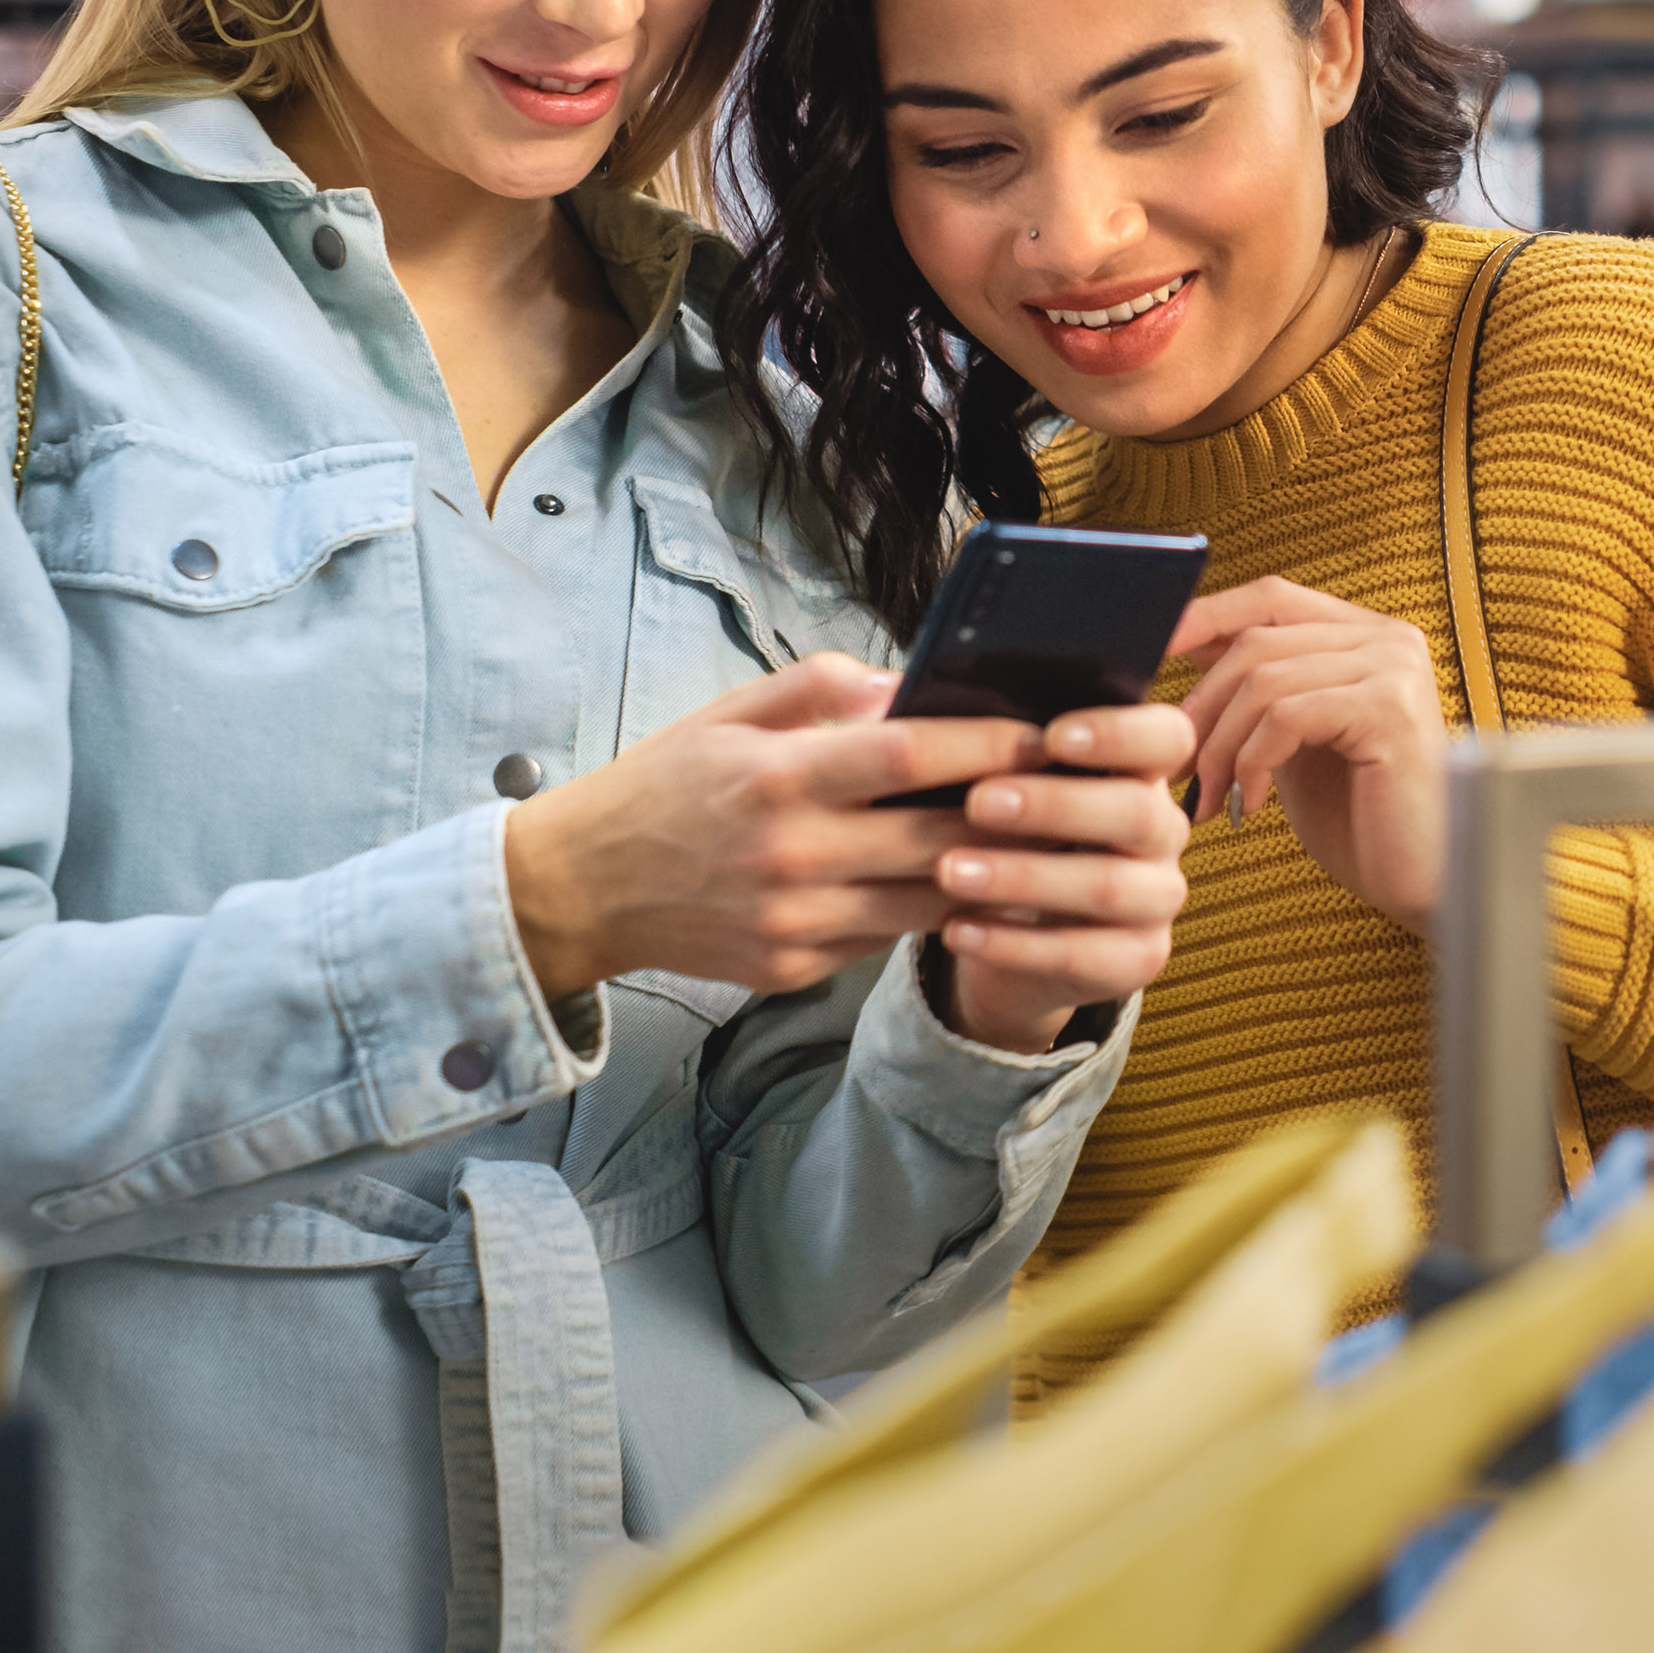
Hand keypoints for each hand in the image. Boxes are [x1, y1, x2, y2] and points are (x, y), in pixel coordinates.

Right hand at [499, 653, 1071, 1020]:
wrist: (582, 888)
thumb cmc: (666, 784)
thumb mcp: (730, 713)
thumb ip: (822, 687)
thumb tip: (910, 685)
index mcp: (777, 778)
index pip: (906, 757)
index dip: (985, 745)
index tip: (1042, 731)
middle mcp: (791, 856)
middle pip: (936, 840)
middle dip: (1013, 816)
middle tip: (1072, 792)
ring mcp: (794, 922)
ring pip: (927, 904)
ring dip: (990, 874)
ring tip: (1043, 843)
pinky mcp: (793, 967)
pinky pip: (886, 938)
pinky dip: (931, 912)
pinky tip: (974, 887)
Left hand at [927, 699, 1196, 1053]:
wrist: (1008, 929)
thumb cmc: (999, 828)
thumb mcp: (1000, 780)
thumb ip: (991, 741)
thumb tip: (923, 700)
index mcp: (1141, 768)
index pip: (1168, 737)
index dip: (1120, 732)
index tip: (1051, 735)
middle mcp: (1163, 830)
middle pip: (1139, 812)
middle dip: (1056, 805)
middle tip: (978, 802)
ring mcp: (1158, 898)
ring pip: (1110, 886)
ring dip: (1026, 876)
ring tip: (950, 871)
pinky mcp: (1138, 961)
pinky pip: (1085, 956)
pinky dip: (1015, 945)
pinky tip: (955, 928)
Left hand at [1171, 578, 1446, 936]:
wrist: (1423, 884)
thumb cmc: (1359, 821)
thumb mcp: (1294, 743)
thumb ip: (1257, 693)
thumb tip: (1177, 650)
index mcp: (1366, 635)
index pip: (1270, 598)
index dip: (1205, 617)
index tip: (1151, 652)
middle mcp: (1388, 638)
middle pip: (1257, 641)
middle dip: (1201, 707)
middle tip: (1174, 769)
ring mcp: (1394, 668)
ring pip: (1263, 681)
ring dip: (1220, 745)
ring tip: (1210, 797)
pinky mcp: (1390, 708)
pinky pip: (1287, 716)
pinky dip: (1252, 762)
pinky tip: (1250, 805)